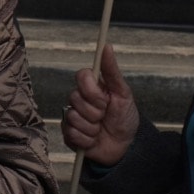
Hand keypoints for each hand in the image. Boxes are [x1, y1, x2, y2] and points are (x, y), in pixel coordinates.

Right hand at [60, 43, 139, 166]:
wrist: (124, 147)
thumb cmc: (124, 118)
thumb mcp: (123, 93)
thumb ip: (112, 70)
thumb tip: (107, 46)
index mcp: (91, 87)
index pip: (81, 76)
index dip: (92, 91)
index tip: (105, 100)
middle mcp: (78, 99)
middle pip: (75, 98)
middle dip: (95, 112)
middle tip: (105, 116)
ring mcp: (72, 116)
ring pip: (73, 117)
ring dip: (92, 127)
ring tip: (100, 129)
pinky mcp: (68, 134)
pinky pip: (72, 133)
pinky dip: (87, 139)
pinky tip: (94, 139)